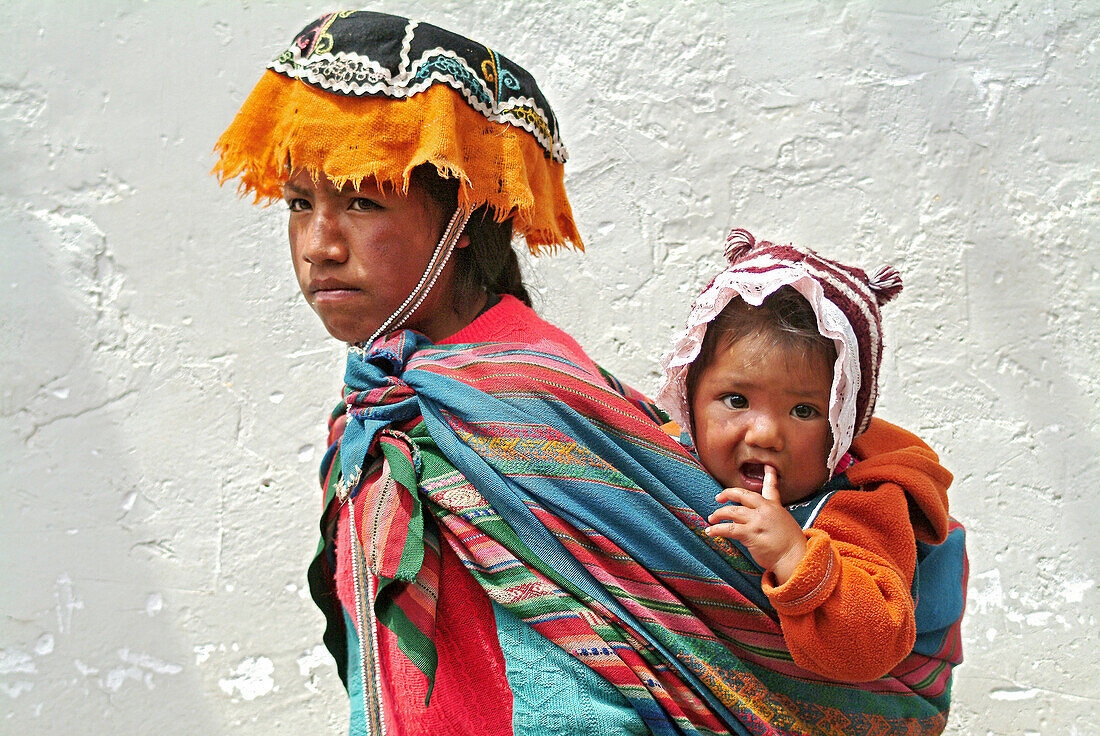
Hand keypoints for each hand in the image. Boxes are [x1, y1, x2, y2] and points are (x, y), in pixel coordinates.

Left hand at [705, 465, 807, 584]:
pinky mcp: (750, 533)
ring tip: (711, 519)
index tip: (768, 466)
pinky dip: (717, 530)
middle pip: (742, 495)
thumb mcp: (786, 523)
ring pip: (731, 511)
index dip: (769, 476)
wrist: (795, 557)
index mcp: (775, 507)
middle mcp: (765, 510)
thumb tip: (761, 516)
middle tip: (718, 498)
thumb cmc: (791, 545)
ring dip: (718, 514)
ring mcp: (757, 521)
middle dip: (727, 493)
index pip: (771, 488)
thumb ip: (773, 515)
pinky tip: (710, 532)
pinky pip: (729, 529)